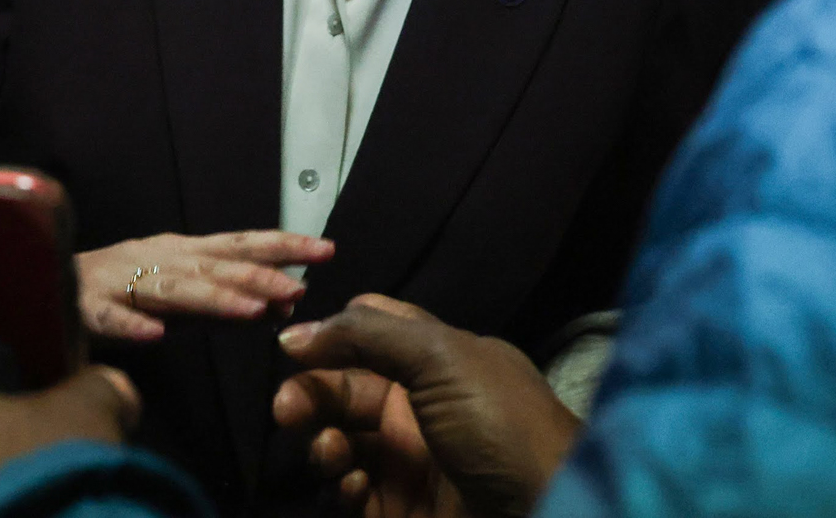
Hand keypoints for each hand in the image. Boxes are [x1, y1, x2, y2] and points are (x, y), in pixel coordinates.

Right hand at [76, 230, 333, 340]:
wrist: (40, 284)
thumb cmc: (119, 291)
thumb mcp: (180, 294)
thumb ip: (228, 301)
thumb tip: (286, 303)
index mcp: (179, 253)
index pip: (238, 245)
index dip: (281, 245)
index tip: (325, 248)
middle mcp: (154, 259)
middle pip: (210, 266)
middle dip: (256, 275)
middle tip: (297, 288)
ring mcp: (120, 282)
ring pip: (169, 291)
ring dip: (211, 298)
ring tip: (250, 310)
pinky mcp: (86, 309)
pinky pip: (109, 319)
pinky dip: (131, 326)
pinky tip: (154, 337)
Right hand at [274, 295, 579, 517]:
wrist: (549, 510)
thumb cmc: (500, 424)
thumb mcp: (441, 355)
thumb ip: (366, 334)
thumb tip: (293, 334)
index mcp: (432, 361)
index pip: (364, 334)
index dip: (327, 336)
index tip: (291, 345)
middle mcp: (415, 407)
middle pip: (340, 388)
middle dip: (308, 393)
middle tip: (286, 410)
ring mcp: (405, 461)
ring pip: (338, 440)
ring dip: (323, 442)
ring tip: (334, 453)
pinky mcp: (396, 509)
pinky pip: (349, 491)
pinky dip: (342, 486)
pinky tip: (354, 486)